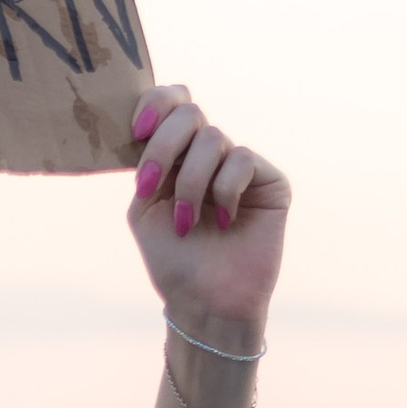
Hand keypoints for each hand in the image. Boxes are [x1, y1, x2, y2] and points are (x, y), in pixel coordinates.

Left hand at [126, 84, 288, 342]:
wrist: (206, 304)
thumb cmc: (173, 262)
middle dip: (164, 146)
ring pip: (213, 139)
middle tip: (151, 186)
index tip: (136, 132)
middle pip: (189, 112)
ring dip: (190, 183)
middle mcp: (209, 156)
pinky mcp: (270, 182)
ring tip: (186, 222)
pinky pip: (242, 160)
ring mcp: (241, 167)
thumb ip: (145, 163)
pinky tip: (223, 222)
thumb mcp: (144, 209)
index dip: (154, 104)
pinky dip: (223, 190)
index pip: (172, 103)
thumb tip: (149, 122)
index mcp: (178, 155)